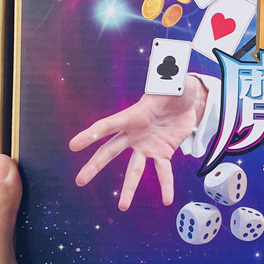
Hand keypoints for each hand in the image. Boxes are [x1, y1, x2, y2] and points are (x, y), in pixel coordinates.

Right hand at [69, 74, 208, 210]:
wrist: (190, 101)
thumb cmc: (175, 89)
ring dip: (129, 188)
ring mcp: (147, 146)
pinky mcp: (162, 152)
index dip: (92, 134)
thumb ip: (166, 73)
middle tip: (80, 181)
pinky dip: (166, 185)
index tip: (74, 145)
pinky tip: (166, 200)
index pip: (109, 125)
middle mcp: (135, 134)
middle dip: (95, 166)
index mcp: (133, 115)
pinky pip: (163, 172)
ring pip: (134, 169)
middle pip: (111, 151)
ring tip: (123, 207)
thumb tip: (163, 56)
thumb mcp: (172, 80)